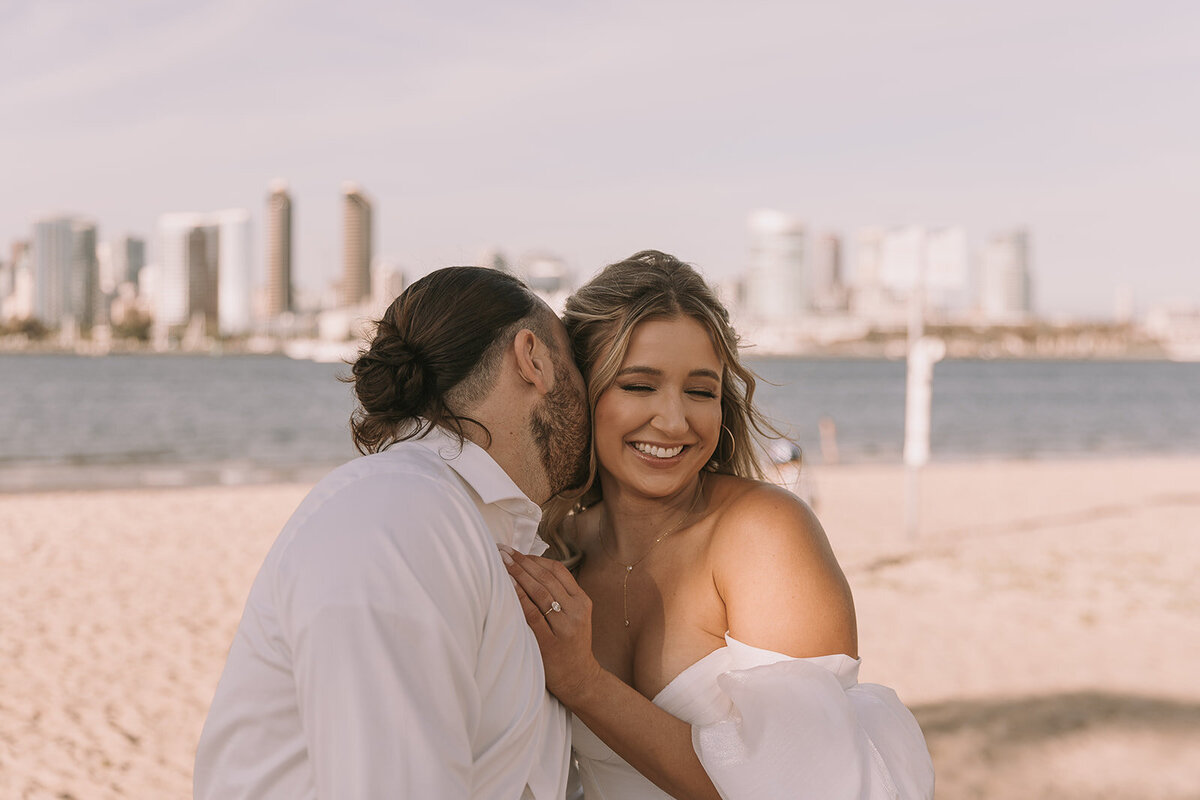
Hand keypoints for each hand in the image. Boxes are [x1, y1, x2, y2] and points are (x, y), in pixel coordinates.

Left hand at [499, 545, 602, 706]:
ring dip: (518, 575)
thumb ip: (560, 596)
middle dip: (522, 562)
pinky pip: (532, 614)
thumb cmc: (571, 645)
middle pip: (546, 579)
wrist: (580, 679)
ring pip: (540, 593)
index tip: (516, 552)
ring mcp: (564, 627)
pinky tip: (506, 586)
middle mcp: (576, 611)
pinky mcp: (550, 642)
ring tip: (501, 562)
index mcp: (582, 601)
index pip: (558, 571)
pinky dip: (519, 598)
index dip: (535, 559)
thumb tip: (530, 569)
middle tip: (502, 550)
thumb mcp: (575, 617)